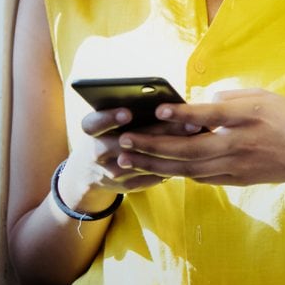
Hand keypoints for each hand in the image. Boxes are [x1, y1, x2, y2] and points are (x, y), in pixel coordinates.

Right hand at [58, 107, 200, 211]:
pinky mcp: (126, 186)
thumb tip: (167, 99)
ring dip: (170, 149)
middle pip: (125, 143)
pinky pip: (150, 176)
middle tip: (187, 122)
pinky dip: (170, 165)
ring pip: (142, 162)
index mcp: (92, 131)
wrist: (89, 172)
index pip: (94, 124)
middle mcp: (97, 152)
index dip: (109, 118)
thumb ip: (130, 110)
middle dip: (158, 132)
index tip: (128, 112)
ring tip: (194, 136)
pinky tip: (192, 153)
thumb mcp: (110, 121)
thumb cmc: (109, 133)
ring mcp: (111, 172)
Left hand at [115, 89, 284, 185]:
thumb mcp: (265, 96)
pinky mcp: (239, 180)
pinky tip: (160, 167)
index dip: (182, 113)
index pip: (210, 115)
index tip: (158, 109)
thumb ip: (230, 98)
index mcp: (250, 116)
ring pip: (190, 168)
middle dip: (153, 146)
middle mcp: (242, 143)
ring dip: (157, 164)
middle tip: (125, 141)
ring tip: (129, 159)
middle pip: (190, 148)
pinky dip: (179, 173)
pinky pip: (202, 178)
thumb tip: (199, 105)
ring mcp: (240, 166)